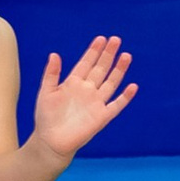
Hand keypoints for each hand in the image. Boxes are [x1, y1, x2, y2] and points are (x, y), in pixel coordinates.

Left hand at [30, 36, 136, 157]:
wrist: (51, 142)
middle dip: (108, 54)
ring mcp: (96, 103)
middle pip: (101, 69)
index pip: (86, 63)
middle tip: (116, 39)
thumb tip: (54, 54)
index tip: (101, 39)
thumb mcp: (46, 92)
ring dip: (119, 70)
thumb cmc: (46, 117)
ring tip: (126, 55)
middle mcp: (87, 90)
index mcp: (73, 83)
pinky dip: (125, 97)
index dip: (93, 51)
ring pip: (111, 83)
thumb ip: (51, 74)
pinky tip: (133, 86)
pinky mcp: (102, 117)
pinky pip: (116, 105)